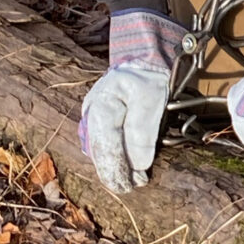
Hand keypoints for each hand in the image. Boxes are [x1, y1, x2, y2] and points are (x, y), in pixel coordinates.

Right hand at [79, 10, 185, 192]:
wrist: (146, 55)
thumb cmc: (150, 75)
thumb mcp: (152, 98)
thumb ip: (143, 130)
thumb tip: (139, 164)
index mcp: (102, 105)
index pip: (107, 146)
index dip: (118, 169)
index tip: (132, 184)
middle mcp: (91, 112)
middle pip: (99, 151)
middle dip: (114, 172)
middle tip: (130, 188)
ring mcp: (92, 115)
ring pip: (98, 149)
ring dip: (112, 167)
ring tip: (128, 180)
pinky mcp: (99, 118)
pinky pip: (101, 143)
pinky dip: (111, 157)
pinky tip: (122, 166)